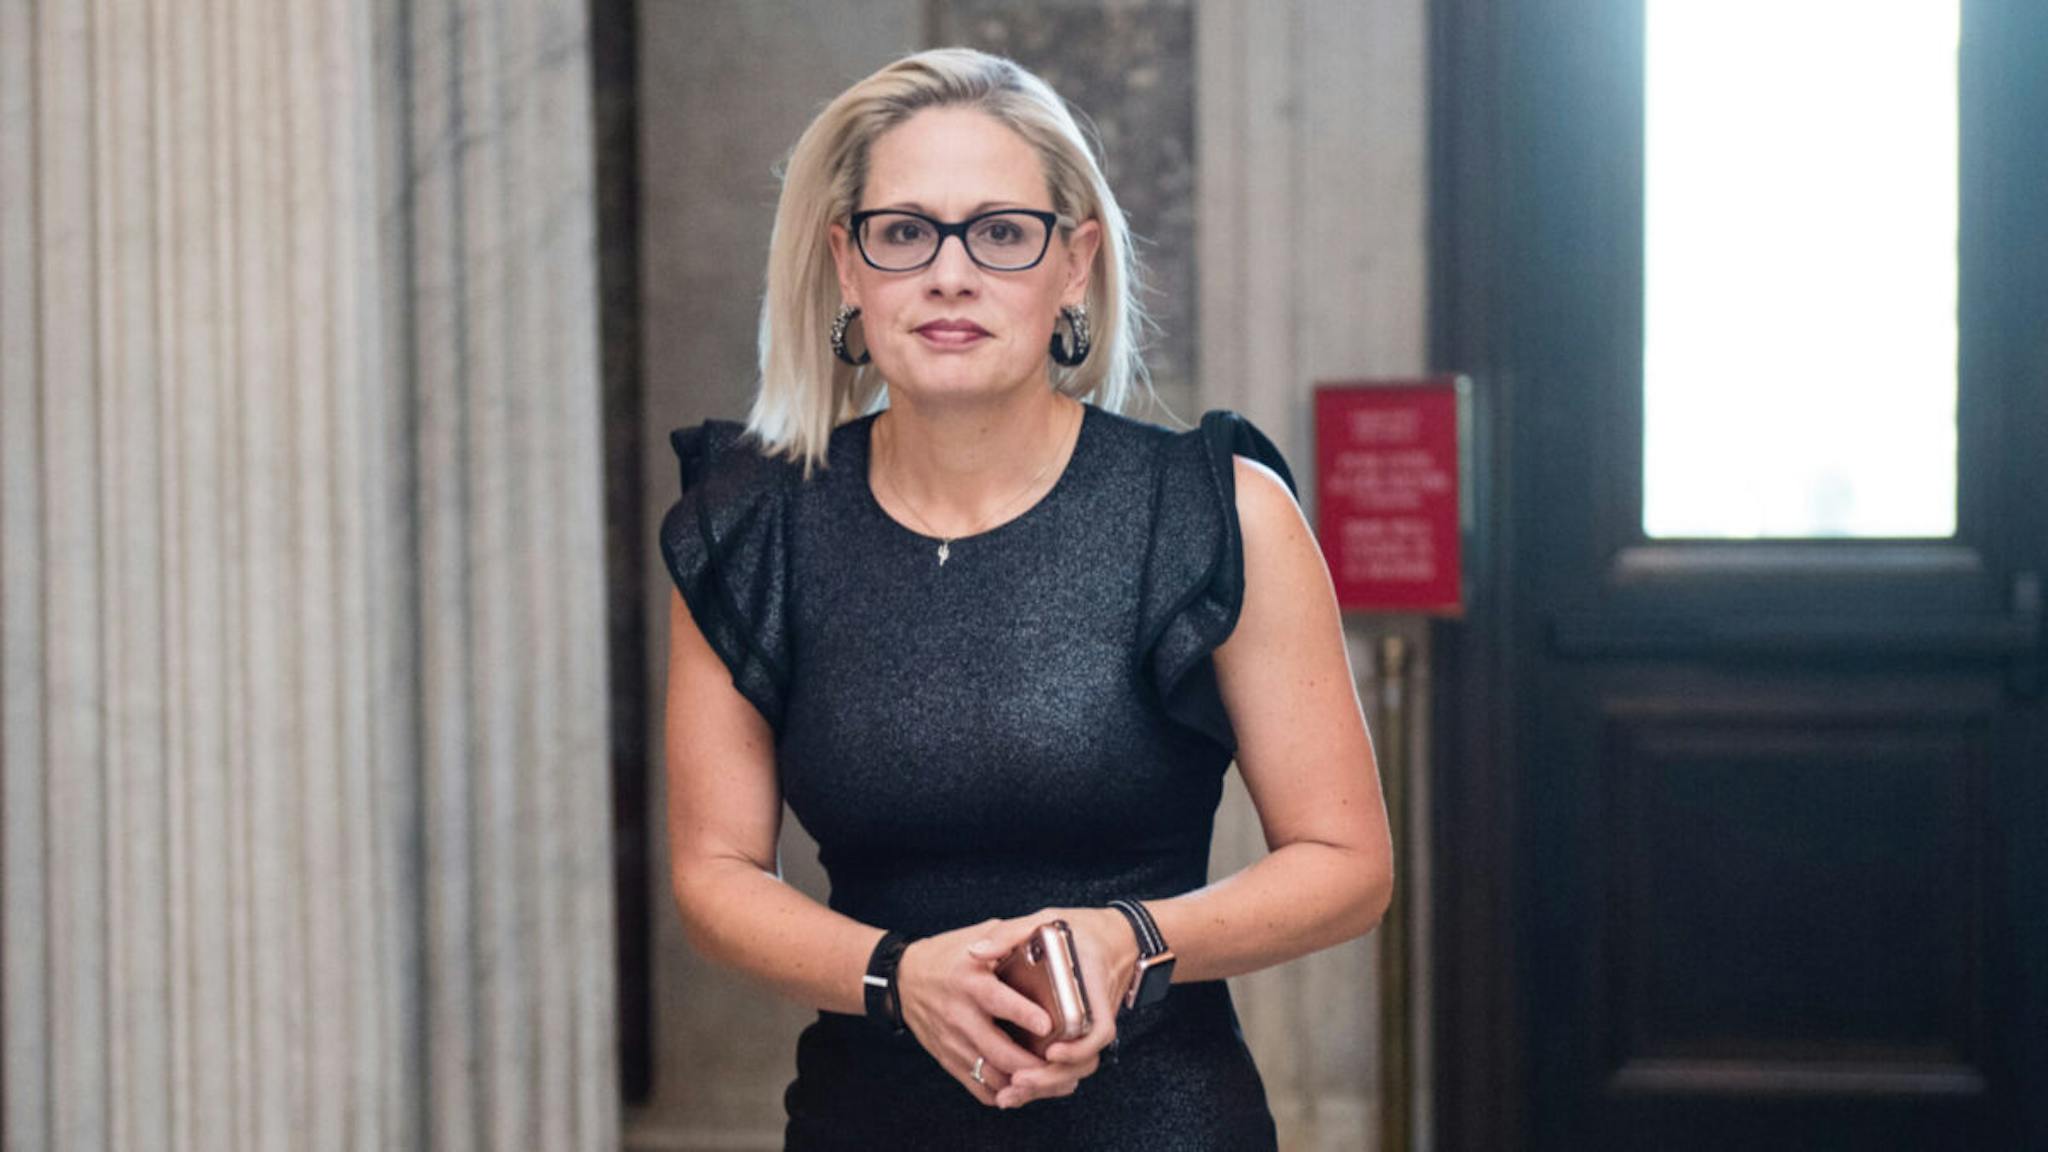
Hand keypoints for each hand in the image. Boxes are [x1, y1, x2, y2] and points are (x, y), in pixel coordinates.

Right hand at [894, 918, 1055, 1106]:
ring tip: (1053, 1081)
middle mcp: (959, 1014)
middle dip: (1033, 1063)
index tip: (1048, 1024)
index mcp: (969, 980)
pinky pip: (978, 1088)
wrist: (902, 979)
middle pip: (998, 1049)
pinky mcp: (948, 1060)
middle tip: (1065, 1066)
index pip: (998, 1000)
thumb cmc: (948, 954)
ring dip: (1023, 1085)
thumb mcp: (978, 934)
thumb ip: (1011, 936)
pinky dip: (1004, 1094)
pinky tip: (1026, 1088)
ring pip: (991, 1075)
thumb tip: (1048, 935)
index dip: (1024, 1014)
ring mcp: (952, 1041)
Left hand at [986, 906, 1139, 1108]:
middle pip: (1086, 1060)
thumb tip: (975, 952)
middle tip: (1019, 1080)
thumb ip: (1011, 934)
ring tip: (1012, 1092)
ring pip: (1077, 1068)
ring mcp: (1090, 1026)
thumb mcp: (1047, 920)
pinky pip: (1070, 1064)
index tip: (1050, 1051)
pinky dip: (1047, 1080)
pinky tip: (1018, 1088)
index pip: (1100, 1028)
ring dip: (1047, 1085)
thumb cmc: (1081, 929)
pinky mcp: (1081, 1034)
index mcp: (1093, 987)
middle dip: (1052, 1076)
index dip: (1078, 1046)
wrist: (1117, 938)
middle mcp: (1097, 1013)